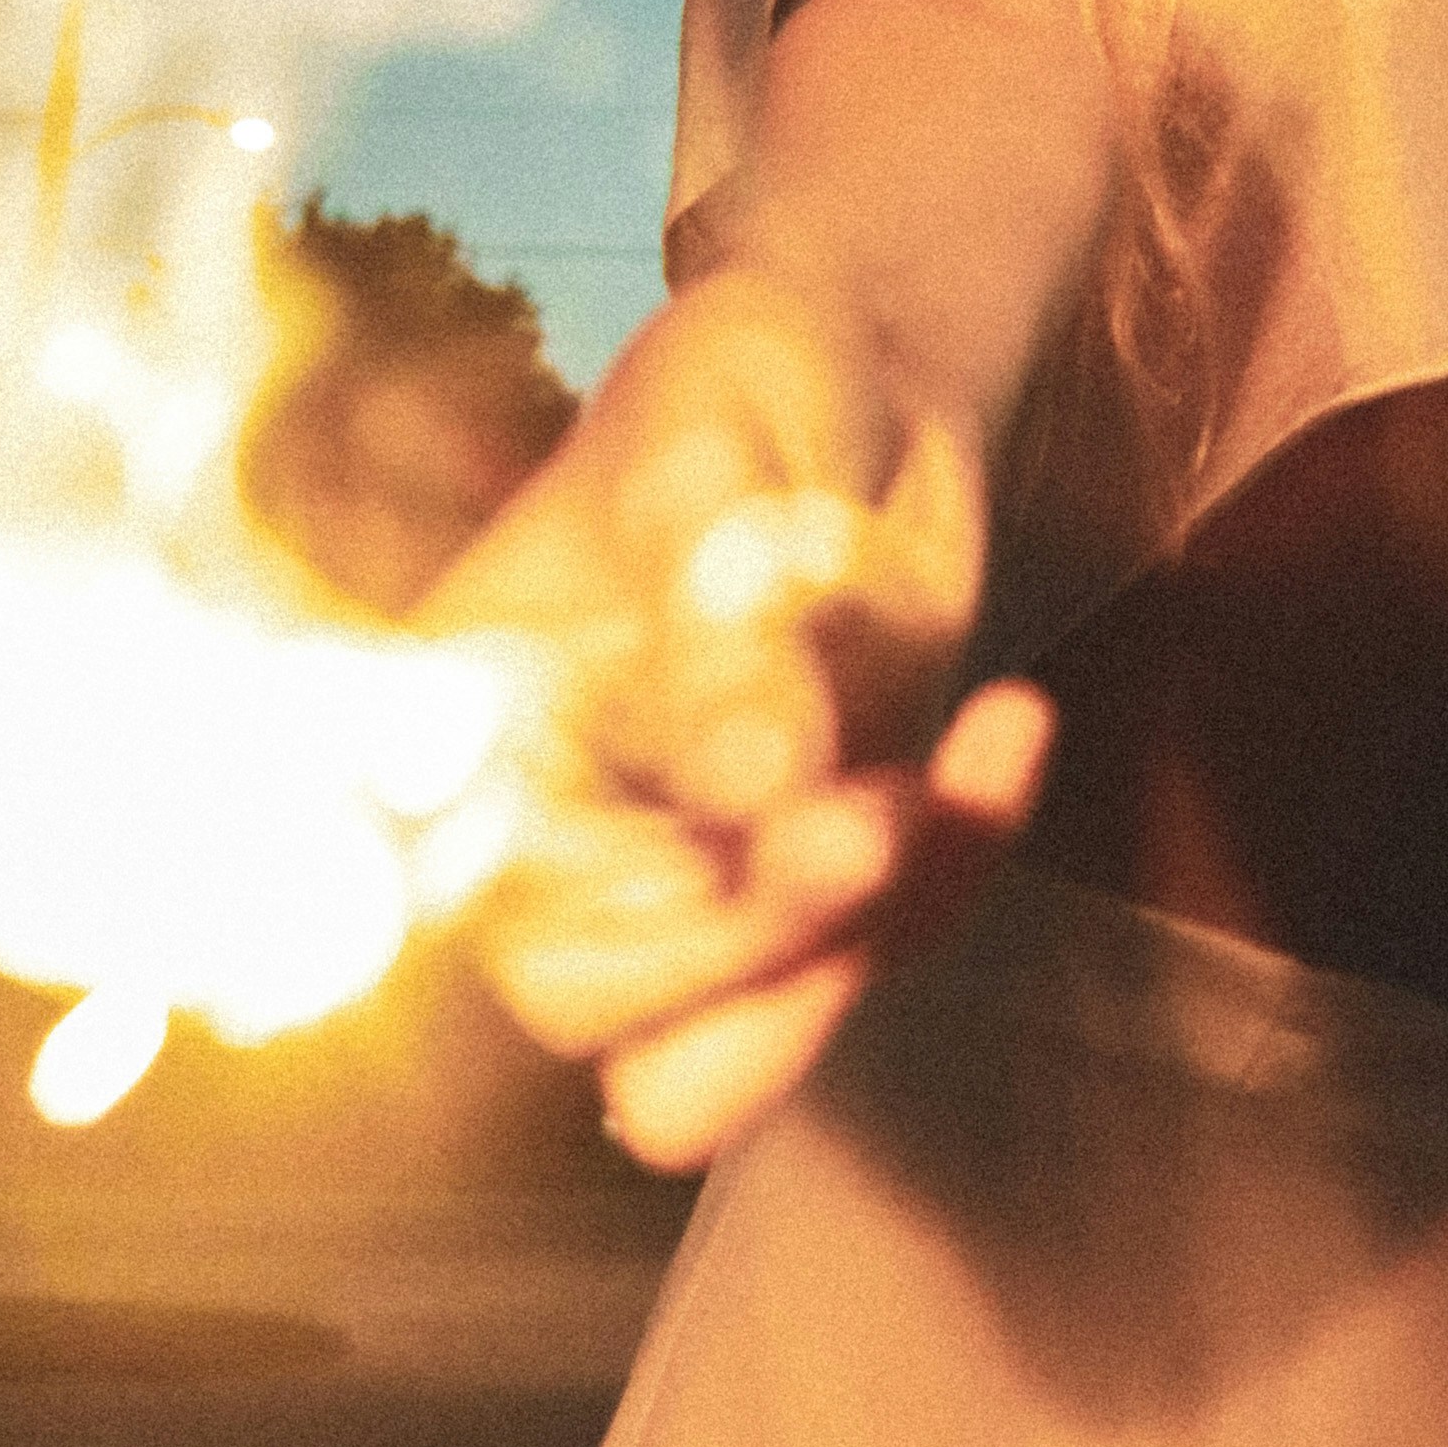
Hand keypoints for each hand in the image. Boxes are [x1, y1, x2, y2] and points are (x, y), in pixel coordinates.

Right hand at [421, 275, 1053, 1167]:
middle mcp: (543, 830)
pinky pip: (870, 959)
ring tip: (948, 783)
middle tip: (874, 818)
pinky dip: (958, 868)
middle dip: (741, 938)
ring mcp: (671, 887)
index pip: (438, 876)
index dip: (531, 904)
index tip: (682, 842)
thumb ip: (716, 599)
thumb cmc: (746, 386)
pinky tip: (1010, 725)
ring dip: (851, 947)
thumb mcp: (722, 439)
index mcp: (463, 712)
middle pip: (584, 1006)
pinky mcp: (801, 905)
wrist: (863, 393)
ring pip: (717, 1060)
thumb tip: (750, 784)